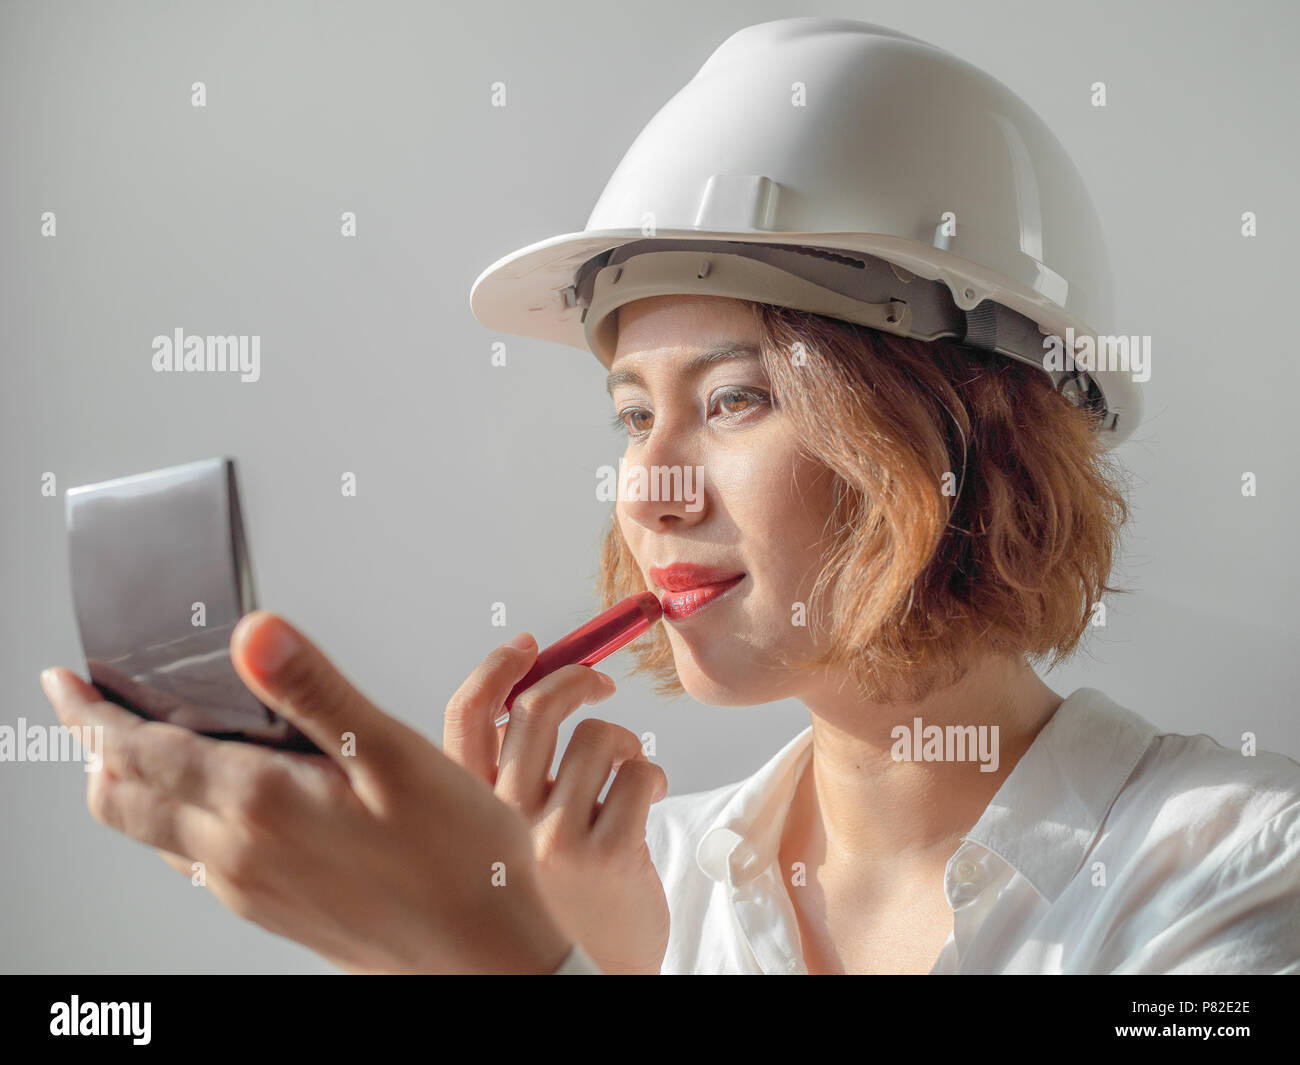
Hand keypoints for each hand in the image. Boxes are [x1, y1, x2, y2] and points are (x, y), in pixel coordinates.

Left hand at [39, 611, 572, 973]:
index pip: (138, 753)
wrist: (483, 957)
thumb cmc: (457, 860)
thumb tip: (254, 633)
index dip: (91, 713)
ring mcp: (249, 888)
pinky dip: (172, 818)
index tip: (64, 682)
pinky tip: (212, 797)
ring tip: (142, 740)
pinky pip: (190, 861)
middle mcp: (237, 854)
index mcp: (261, 805)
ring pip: (151, 834)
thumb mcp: (395, 757)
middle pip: (123, 800)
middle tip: (89, 705)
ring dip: (131, 784)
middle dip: (95, 747)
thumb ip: (316, 692)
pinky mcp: (271, 908)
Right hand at [443, 633, 669, 974]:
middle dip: (577, 679)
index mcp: (471, 811)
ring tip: (627, 777)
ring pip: (600, 738)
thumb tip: (534, 685)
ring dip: (626, 746)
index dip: (498, 668)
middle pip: (538, 709)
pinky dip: (653, 777)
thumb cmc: (556, 894)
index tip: (528, 646)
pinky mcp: (606, 854)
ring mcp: (552, 839)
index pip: (468, 717)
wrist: (583, 973)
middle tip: (600, 683)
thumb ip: (512, 771)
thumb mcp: (511, 830)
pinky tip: (647, 803)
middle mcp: (501, 822)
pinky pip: (641, 773)